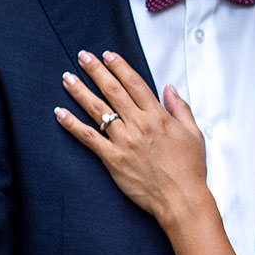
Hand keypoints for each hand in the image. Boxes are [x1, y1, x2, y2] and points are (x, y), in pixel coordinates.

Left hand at [55, 50, 208, 227]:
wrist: (181, 199)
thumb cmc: (190, 170)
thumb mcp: (194, 134)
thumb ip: (181, 108)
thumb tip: (170, 89)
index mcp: (159, 117)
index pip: (135, 84)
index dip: (120, 67)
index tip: (108, 55)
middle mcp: (140, 125)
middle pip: (113, 91)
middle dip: (96, 71)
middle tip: (83, 57)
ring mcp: (125, 141)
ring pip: (98, 110)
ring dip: (80, 91)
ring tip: (67, 78)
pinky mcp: (113, 159)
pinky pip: (89, 138)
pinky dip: (72, 124)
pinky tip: (60, 113)